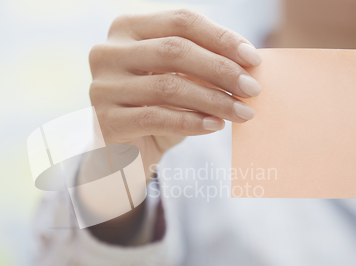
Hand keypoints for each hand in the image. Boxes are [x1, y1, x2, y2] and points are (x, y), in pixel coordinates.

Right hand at [89, 9, 262, 179]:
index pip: (180, 21)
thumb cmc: (156, 111)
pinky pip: (156, 117)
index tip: (253, 59)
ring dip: (213, 99)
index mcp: (127, 29)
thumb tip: (247, 64)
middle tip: (252, 89)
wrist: (123, 153)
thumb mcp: (177, 81)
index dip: (220, 37)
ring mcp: (102, 86)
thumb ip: (201, 67)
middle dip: (221, 69)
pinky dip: (192, 121)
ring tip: (242, 112)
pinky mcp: (106, 120)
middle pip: (174, 50)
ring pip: (168, 86)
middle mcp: (108, 52)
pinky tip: (215, 126)